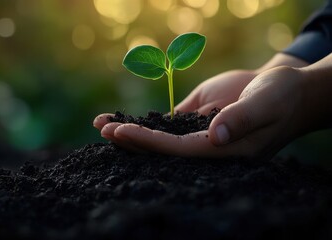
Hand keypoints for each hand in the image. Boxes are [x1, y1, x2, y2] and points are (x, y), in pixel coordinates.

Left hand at [94, 66, 305, 159]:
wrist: (286, 90)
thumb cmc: (282, 95)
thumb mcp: (267, 101)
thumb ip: (243, 118)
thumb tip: (215, 136)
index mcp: (225, 151)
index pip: (180, 150)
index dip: (150, 143)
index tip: (123, 131)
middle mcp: (209, 148)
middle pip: (164, 151)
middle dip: (132, 141)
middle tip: (103, 130)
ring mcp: (200, 137)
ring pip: (161, 140)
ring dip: (132, 134)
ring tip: (102, 125)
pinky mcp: (196, 124)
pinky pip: (167, 127)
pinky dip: (143, 124)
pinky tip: (122, 121)